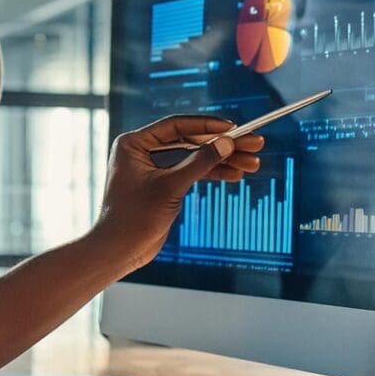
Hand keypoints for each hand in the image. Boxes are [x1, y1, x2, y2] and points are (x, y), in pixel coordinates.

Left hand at [92, 116, 263, 269]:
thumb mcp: (171, 187)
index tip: (234, 127)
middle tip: (254, 143)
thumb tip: (226, 142)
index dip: (207, 126)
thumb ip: (199, 163)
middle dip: (222, 145)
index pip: (176, 127)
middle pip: (189, 141)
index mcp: (133, 144)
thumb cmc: (134, 217)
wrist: (120, 249)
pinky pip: (190, 172)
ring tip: (252, 163)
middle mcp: (141, 151)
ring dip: (222, 161)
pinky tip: (235, 175)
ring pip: (193, 157)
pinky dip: (212, 174)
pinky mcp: (161, 184)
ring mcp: (152, 168)